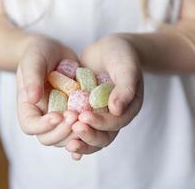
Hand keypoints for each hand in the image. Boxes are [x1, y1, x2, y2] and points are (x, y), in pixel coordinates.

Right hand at [16, 35, 78, 146]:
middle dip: (62, 132)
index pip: (30, 126)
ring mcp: (60, 118)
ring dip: (76, 134)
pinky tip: (97, 125)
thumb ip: (32, 78)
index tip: (57, 115)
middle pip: (48, 138)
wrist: (56, 53)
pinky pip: (80, 130)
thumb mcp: (33, 61)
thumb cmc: (39, 54)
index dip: (43, 126)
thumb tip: (31, 98)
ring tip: (87, 118)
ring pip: (66, 138)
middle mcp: (43, 117)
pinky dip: (88, 131)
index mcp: (29, 107)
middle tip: (75, 116)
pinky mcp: (75, 114)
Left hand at [66, 34, 143, 156]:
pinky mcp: (87, 110)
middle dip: (90, 135)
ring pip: (93, 135)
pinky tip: (66, 144)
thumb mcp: (126, 68)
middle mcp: (115, 116)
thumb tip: (117, 110)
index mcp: (128, 108)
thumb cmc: (122, 55)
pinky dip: (75, 136)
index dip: (101, 123)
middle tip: (74, 128)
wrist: (109, 49)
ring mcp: (101, 115)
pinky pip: (82, 126)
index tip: (84, 116)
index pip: (116, 123)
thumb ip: (125, 88)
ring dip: (82, 141)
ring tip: (68, 144)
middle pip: (105, 136)